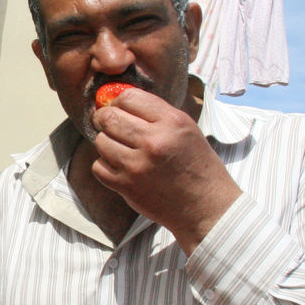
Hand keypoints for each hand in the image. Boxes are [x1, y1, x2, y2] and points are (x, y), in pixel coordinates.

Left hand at [91, 87, 241, 252]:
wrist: (205, 206)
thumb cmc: (197, 166)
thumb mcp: (186, 129)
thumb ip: (156, 114)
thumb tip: (120, 102)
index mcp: (171, 122)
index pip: (129, 97)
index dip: (118, 101)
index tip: (118, 108)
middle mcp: (153, 140)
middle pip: (109, 117)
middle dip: (105, 118)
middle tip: (108, 124)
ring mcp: (137, 164)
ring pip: (100, 141)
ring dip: (106, 143)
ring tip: (119, 148)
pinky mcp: (126, 186)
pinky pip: (98, 167)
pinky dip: (105, 165)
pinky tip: (119, 167)